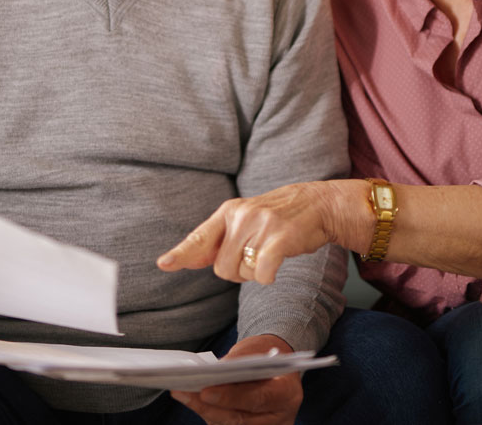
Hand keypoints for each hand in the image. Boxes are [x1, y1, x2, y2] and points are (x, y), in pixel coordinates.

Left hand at [157, 181, 363, 283]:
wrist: (317, 204)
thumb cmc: (278, 217)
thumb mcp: (245, 220)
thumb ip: (218, 240)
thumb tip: (188, 258)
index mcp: (228, 212)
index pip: (199, 237)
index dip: (181, 253)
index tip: (164, 264)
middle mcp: (240, 216)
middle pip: (222, 268)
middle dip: (238, 271)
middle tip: (257, 254)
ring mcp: (260, 225)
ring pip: (241, 273)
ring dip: (255, 273)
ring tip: (270, 252)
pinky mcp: (279, 238)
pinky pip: (262, 274)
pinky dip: (268, 277)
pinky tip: (277, 264)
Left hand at [170, 335, 301, 424]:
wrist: (276, 369)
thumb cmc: (265, 356)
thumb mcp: (256, 351)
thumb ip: (238, 363)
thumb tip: (211, 372)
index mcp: (288, 394)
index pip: (258, 399)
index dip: (231, 397)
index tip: (206, 391)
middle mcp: (280, 417)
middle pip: (240, 419)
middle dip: (209, 407)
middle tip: (184, 393)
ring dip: (203, 411)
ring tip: (182, 394)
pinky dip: (208, 414)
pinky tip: (192, 400)